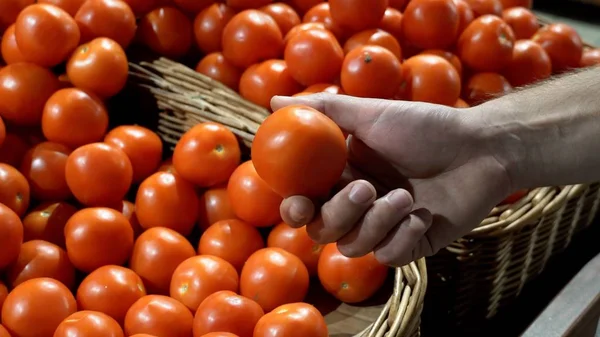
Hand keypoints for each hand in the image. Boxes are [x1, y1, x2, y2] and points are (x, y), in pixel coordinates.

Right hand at [271, 93, 512, 266]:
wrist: (480, 148)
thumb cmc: (426, 126)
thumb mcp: (373, 113)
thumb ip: (323, 110)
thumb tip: (273, 99)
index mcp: (343, 175)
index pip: (306, 200)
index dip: (295, 208)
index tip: (298, 204)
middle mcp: (358, 203)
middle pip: (324, 229)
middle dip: (340, 213)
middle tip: (364, 188)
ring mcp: (384, 226)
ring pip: (354, 245)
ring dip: (377, 222)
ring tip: (406, 197)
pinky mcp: (410, 244)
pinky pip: (389, 256)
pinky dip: (402, 237)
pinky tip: (421, 215)